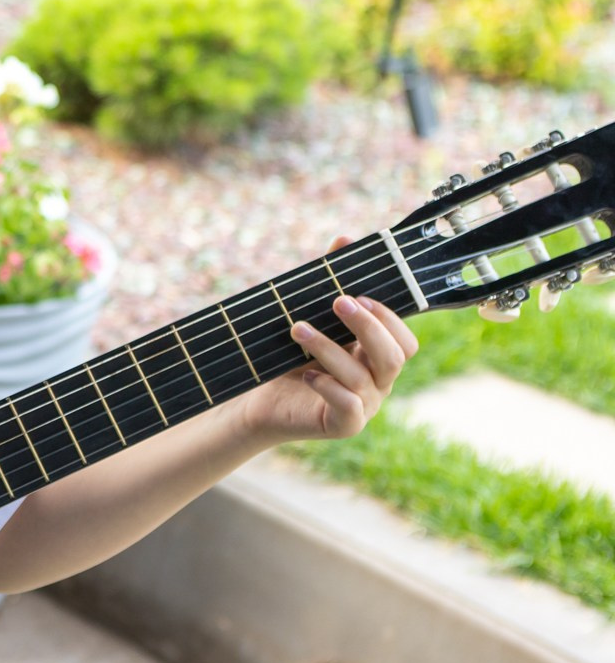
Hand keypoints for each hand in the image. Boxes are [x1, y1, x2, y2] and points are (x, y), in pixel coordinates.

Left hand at [242, 236, 419, 446]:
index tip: (357, 294)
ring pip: (361, 375)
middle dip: (368, 326)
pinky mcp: (344, 424)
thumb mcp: (309, 316)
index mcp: (376, 356)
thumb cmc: (288, 357)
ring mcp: (364, 405)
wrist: (257, 399)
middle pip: (395, 355)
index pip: (405, 339)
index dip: (388, 317)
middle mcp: (378, 381)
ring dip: (329, 348)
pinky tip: (305, 374)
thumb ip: (329, 282)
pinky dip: (327, 386)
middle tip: (336, 302)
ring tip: (297, 329)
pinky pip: (348, 405)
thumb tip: (343, 238)